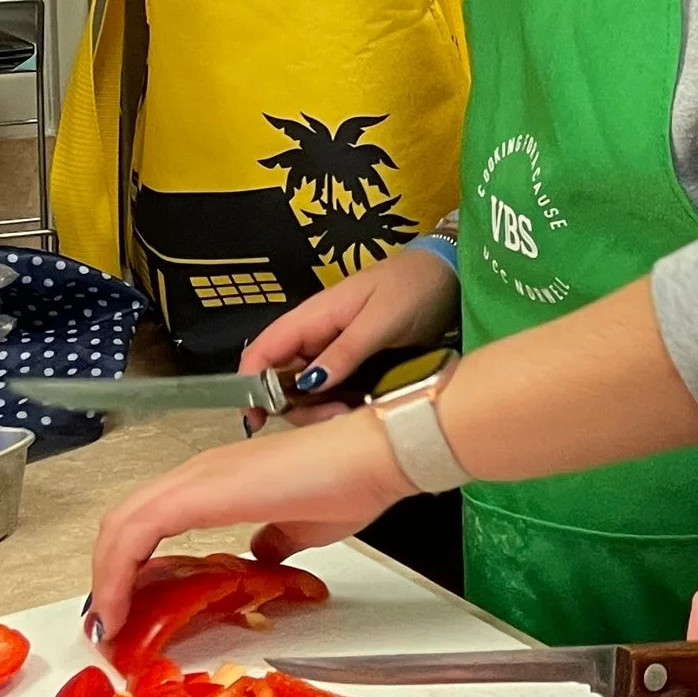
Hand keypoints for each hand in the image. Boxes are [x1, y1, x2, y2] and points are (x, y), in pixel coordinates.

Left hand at [88, 407, 411, 634]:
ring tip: (108, 622)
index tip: (124, 607)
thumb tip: (261, 555)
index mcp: (216, 479)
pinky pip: (136, 533)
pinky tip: (120, 608)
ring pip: (120, 526)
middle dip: (105, 574)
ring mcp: (197, 478)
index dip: (126, 563)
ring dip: (105, 578)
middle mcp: (198, 472)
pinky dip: (116, 573)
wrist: (375, 457)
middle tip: (107, 620)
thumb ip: (273, 541)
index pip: (148, 520)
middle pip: (122, 522)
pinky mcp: (200, 492)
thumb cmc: (351, 481)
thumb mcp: (301, 527)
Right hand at [239, 249, 456, 424]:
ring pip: (308, 392)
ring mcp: (334, 351)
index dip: (250, 385)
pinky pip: (334, 392)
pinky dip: (341, 406)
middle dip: (298, 408)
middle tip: (335, 418)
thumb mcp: (381, 319)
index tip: (258, 420)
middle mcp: (315, 336)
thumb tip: (307, 384)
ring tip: (352, 415)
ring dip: (322, 411)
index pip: (262, 352)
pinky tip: (360, 412)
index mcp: (311, 318)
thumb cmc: (412, 288)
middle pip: (281, 382)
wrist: (447, 276)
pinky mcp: (354, 364)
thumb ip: (345, 351)